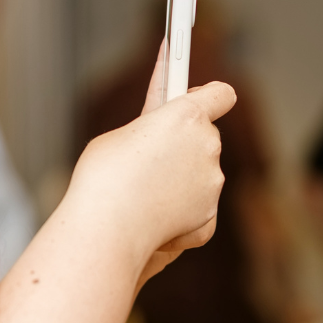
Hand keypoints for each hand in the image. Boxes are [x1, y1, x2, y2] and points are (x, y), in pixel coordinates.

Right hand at [64, 40, 235, 287]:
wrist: (106, 227)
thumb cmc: (103, 176)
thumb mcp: (120, 136)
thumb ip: (149, 128)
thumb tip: (157, 125)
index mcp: (186, 116)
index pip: (220, 95)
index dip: (209, 97)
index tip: (198, 100)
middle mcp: (207, 146)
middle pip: (205, 136)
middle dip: (184, 143)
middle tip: (153, 153)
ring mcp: (211, 183)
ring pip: (202, 173)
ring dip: (181, 176)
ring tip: (144, 189)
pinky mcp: (208, 215)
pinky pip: (198, 206)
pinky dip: (181, 209)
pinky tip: (152, 213)